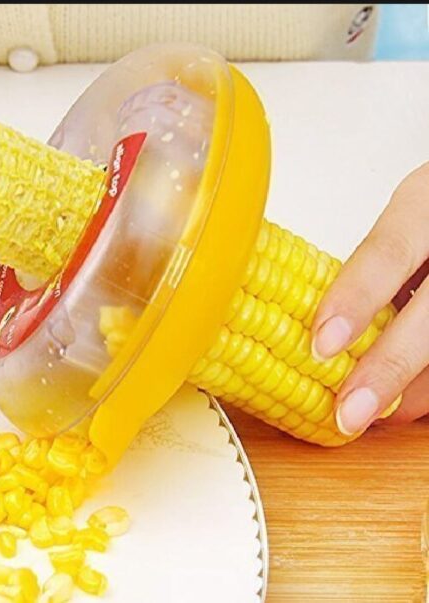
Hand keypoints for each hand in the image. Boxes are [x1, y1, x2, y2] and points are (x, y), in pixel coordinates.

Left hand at [312, 163, 428, 434]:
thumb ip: (372, 266)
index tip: (321, 346)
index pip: (387, 253)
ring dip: (410, 390)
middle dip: (388, 368)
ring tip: (370, 413)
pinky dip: (426, 385)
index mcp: (424, 204)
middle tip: (348, 413)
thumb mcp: (406, 219)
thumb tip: (310, 327)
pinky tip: (404, 399)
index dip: (354, 301)